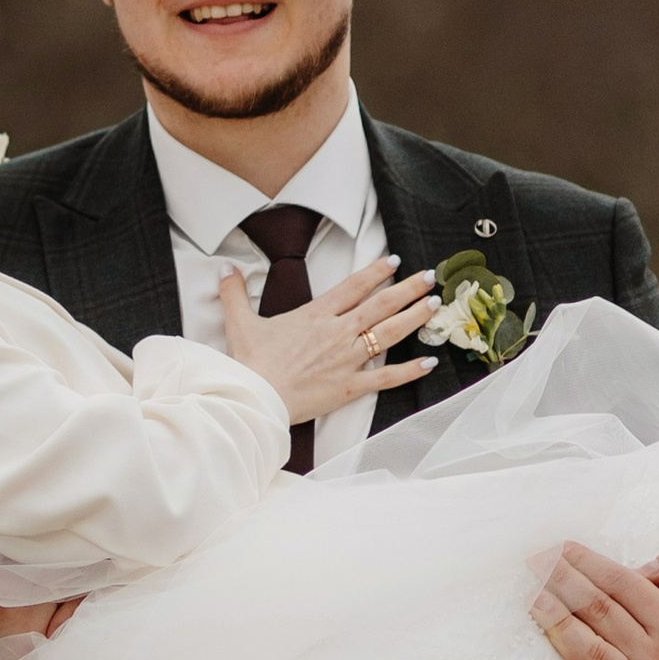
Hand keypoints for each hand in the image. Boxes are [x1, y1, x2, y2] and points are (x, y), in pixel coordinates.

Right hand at [219, 254, 439, 427]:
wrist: (256, 398)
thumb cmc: (250, 363)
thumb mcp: (240, 323)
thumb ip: (234, 292)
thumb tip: (225, 268)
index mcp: (315, 315)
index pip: (353, 286)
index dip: (375, 271)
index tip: (394, 261)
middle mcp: (337, 332)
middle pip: (380, 305)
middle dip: (407, 289)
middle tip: (429, 278)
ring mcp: (347, 359)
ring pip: (389, 334)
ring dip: (414, 318)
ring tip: (433, 306)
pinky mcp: (350, 386)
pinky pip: (386, 377)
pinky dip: (409, 371)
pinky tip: (429, 362)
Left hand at [531, 540, 658, 659]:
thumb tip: (642, 564)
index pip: (618, 582)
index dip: (585, 562)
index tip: (559, 549)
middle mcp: (657, 656)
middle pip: (597, 612)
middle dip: (561, 584)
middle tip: (534, 566)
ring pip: (589, 654)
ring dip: (555, 626)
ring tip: (533, 602)